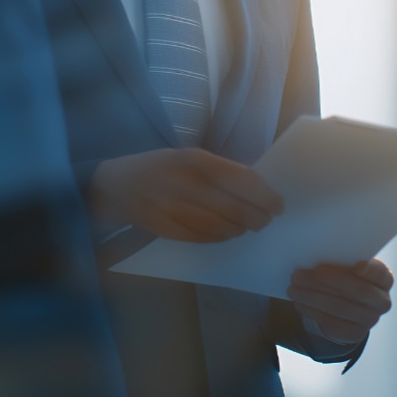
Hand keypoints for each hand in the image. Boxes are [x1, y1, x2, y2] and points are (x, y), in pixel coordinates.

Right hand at [88, 148, 283, 241]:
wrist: (117, 185)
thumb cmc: (162, 168)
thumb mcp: (190, 158)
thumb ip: (220, 171)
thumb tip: (259, 190)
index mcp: (194, 159)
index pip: (240, 179)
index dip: (264, 195)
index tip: (279, 205)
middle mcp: (183, 182)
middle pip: (232, 208)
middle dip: (256, 218)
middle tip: (266, 221)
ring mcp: (171, 207)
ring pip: (219, 226)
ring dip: (239, 230)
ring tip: (246, 227)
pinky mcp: (163, 228)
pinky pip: (201, 238)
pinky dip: (219, 238)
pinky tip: (226, 233)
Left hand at [288, 259, 393, 343]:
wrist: (348, 303)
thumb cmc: (345, 275)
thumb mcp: (347, 265)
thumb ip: (340, 260)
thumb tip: (315, 256)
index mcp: (384, 278)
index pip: (379, 273)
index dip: (370, 270)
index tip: (356, 265)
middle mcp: (382, 301)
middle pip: (358, 291)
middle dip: (327, 282)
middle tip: (300, 275)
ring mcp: (370, 320)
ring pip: (340, 308)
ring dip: (312, 297)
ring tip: (293, 289)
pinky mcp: (355, 334)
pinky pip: (332, 324)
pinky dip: (313, 312)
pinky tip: (299, 303)